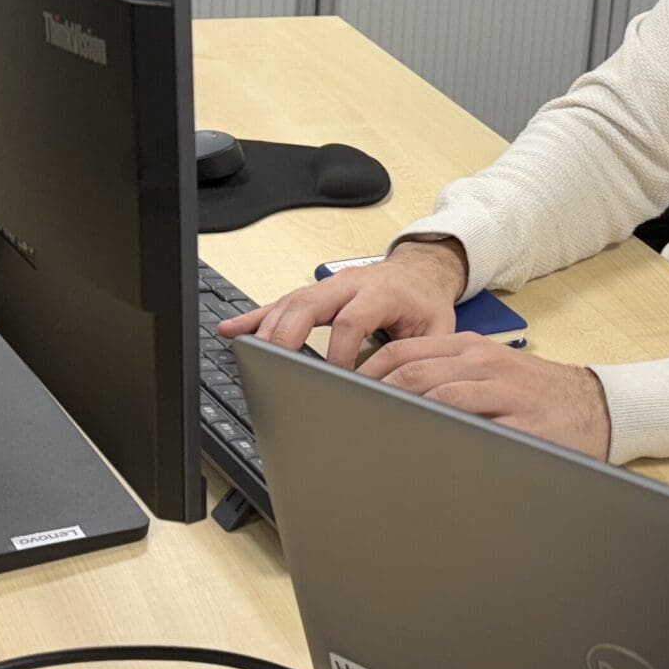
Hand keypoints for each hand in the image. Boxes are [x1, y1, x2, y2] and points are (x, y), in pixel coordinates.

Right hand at [216, 239, 465, 365]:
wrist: (421, 272)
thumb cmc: (425, 304)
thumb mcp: (436, 332)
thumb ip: (419, 359)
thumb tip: (404, 395)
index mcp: (381, 292)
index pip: (351, 321)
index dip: (340, 352)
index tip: (335, 381)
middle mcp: (349, 284)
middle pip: (309, 305)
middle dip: (288, 336)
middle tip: (273, 367)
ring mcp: (328, 286)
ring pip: (290, 303)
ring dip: (267, 329)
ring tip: (247, 355)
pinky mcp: (314, 293)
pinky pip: (280, 303)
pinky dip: (255, 317)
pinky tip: (233, 330)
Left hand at [359, 334, 612, 459]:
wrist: (596, 408)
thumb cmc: (535, 397)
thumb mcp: (489, 374)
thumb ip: (445, 379)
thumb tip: (387, 395)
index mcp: (469, 350)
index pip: (404, 351)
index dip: (368, 372)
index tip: (342, 394)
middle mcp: (483, 364)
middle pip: (412, 372)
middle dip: (375, 395)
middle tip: (348, 417)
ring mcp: (504, 391)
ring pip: (439, 395)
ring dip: (402, 414)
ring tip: (374, 435)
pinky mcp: (523, 422)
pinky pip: (475, 425)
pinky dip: (445, 434)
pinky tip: (424, 448)